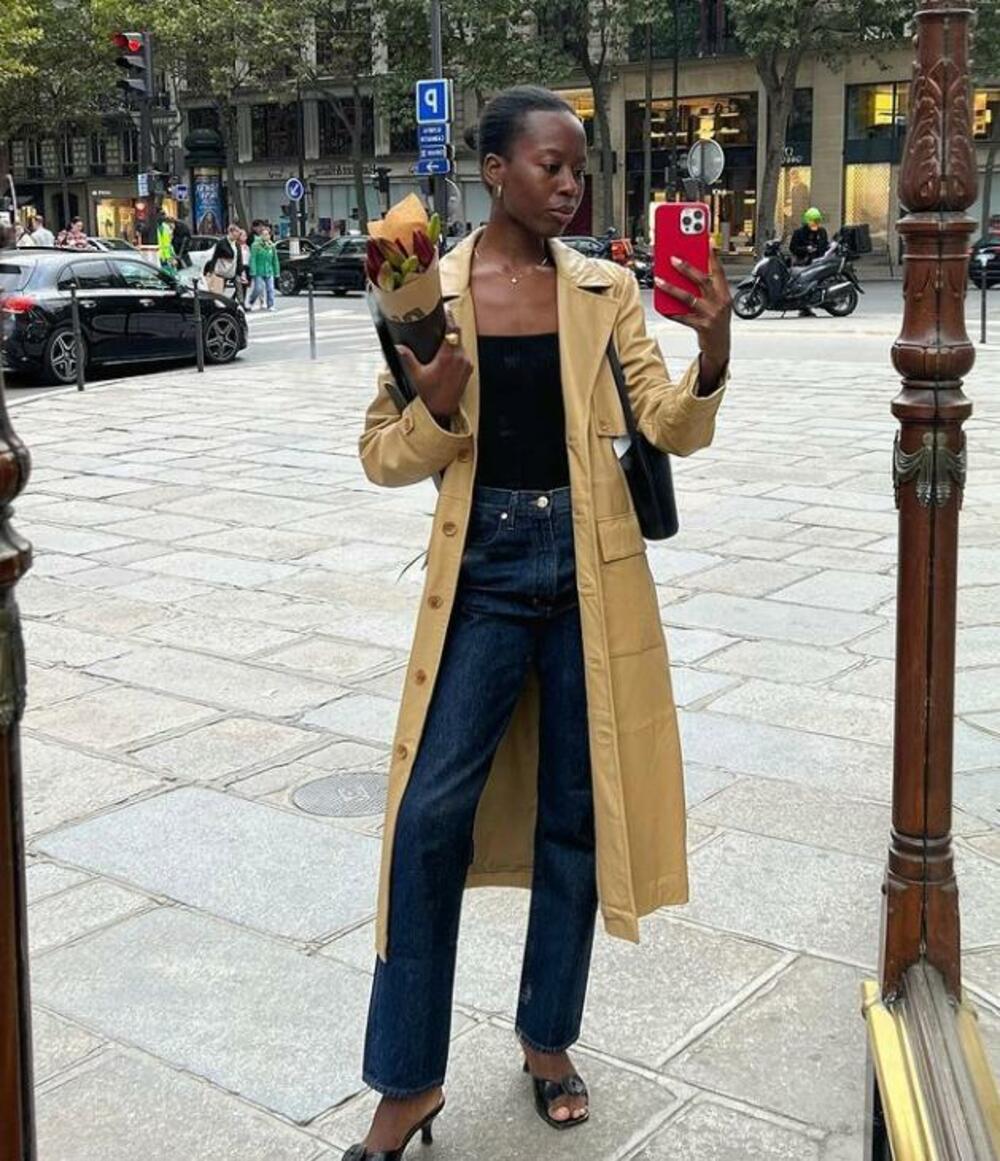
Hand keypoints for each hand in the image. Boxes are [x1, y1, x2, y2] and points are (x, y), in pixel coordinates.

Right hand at [394, 310, 471, 422]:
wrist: (442, 410)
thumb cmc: (430, 395)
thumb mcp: (416, 375)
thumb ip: (407, 358)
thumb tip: (398, 346)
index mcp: (448, 356)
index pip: (452, 329)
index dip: (449, 318)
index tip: (445, 310)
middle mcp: (460, 358)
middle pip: (457, 334)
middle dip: (449, 328)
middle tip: (441, 323)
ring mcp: (466, 364)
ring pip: (461, 344)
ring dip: (453, 341)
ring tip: (441, 342)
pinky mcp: (469, 370)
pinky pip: (463, 354)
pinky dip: (456, 351)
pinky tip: (447, 355)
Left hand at [655, 250, 731, 392]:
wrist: (720, 348)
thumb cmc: (717, 323)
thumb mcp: (718, 304)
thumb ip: (708, 289)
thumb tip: (689, 273)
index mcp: (725, 294)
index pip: (719, 271)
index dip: (712, 256)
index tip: (705, 242)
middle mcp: (720, 303)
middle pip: (702, 280)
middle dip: (687, 268)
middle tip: (673, 259)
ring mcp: (711, 315)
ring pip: (689, 298)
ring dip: (672, 288)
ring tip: (659, 280)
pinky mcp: (702, 327)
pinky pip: (683, 317)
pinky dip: (672, 311)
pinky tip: (663, 306)